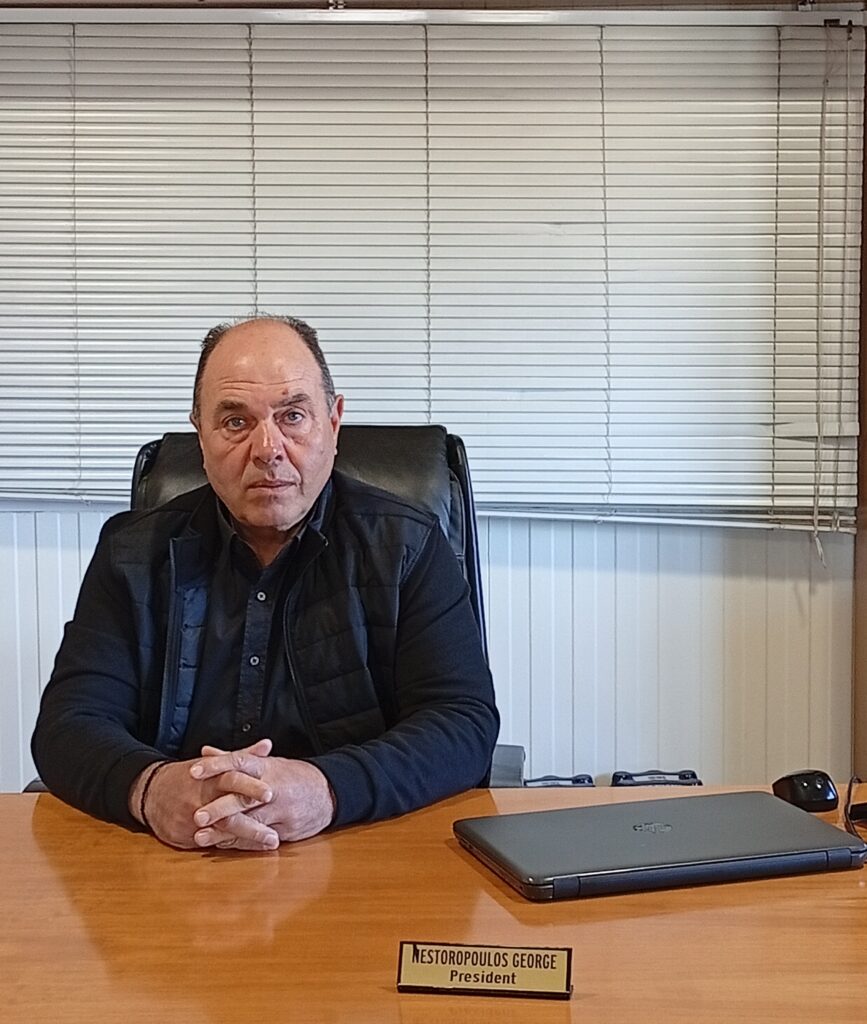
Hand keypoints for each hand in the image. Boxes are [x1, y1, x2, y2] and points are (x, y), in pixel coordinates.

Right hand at [129, 739, 277, 850]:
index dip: (251, 786)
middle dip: (251, 823)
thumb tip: (268, 745)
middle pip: (228, 810)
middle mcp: (201, 798)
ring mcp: (191, 819)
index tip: (271, 794)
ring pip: (222, 831)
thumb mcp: (215, 763)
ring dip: (248, 838)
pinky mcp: (183, 836)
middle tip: (275, 834)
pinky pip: (210, 843)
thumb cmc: (191, 777)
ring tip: (271, 843)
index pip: (232, 779)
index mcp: (211, 777)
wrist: (151, 791)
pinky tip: (251, 849)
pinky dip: (232, 846)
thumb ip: (243, 756)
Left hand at [189, 741, 334, 850]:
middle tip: (196, 815)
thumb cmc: (291, 776)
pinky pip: (257, 838)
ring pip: (249, 822)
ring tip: (200, 836)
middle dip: (219, 807)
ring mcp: (281, 811)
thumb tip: (205, 751)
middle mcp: (273, 788)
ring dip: (223, 831)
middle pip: (243, 797)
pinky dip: (237, 842)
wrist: (328, 793)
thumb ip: (235, 759)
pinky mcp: (285, 830)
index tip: (193, 771)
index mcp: (267, 767)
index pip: (239, 762)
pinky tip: (219, 845)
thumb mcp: (266, 763)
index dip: (216, 765)